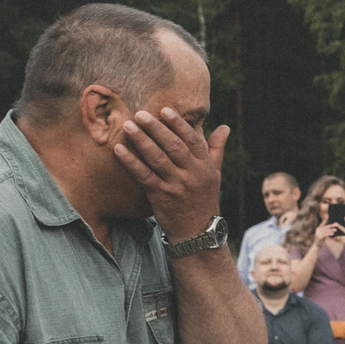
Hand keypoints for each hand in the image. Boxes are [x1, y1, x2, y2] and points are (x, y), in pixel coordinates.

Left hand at [114, 105, 226, 244]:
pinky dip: (131, 162)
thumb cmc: (204, 199)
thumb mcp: (215, 174)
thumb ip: (216, 149)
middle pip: (173, 146)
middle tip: (141, 114)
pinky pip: (144, 176)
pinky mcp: (161, 196)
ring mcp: (176, 185)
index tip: (165, 110)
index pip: (192, 140)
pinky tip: (120, 150)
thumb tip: (225, 127)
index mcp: (204, 166)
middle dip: (157, 129)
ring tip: (128, 126)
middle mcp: (192, 174)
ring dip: (141, 141)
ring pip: (157, 159)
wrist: (197, 232)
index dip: (178, 124)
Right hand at [317, 221, 344, 251]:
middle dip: (331, 225)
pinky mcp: (319, 237)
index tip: (328, 215)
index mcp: (318, 228)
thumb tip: (330, 228)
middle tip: (336, 224)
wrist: (316, 246)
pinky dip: (329, 234)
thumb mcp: (322, 234)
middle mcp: (318, 230)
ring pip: (326, 231)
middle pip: (326, 227)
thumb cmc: (320, 240)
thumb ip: (324, 231)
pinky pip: (325, 235)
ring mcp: (318, 233)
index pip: (322, 223)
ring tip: (336, 230)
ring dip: (331, 230)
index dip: (325, 219)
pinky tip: (333, 234)